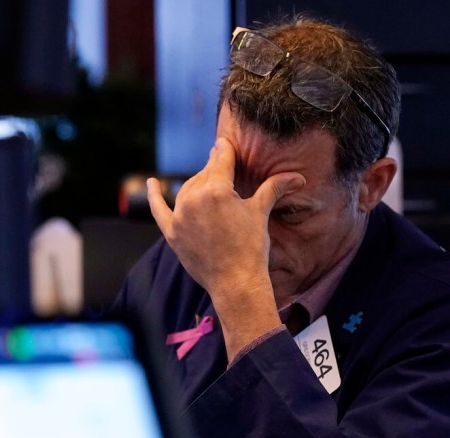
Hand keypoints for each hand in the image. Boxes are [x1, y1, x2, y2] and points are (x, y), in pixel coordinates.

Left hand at [147, 137, 305, 358]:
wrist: (236, 283)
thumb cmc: (252, 247)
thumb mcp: (260, 212)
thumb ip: (274, 188)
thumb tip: (298, 177)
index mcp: (216, 190)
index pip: (221, 160)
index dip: (225, 150)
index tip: (225, 142)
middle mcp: (194, 199)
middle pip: (204, 174)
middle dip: (214, 167)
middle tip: (220, 161)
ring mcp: (180, 217)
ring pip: (187, 189)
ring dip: (197, 182)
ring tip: (207, 179)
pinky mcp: (172, 233)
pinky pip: (158, 209)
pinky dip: (154, 195)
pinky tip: (151, 183)